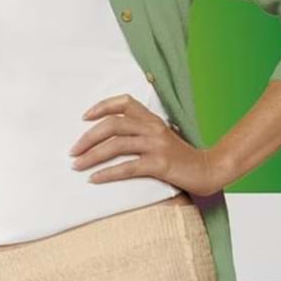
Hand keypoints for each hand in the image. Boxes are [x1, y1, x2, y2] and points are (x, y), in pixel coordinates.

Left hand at [71, 95, 227, 195]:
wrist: (208, 170)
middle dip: (88, 137)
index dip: (102, 106)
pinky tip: (93, 178)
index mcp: (152, 119)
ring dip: (91, 156)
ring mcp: (157, 145)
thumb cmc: (179, 157)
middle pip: (113, 124)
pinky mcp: (160, 164)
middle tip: (72, 151)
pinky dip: (107, 173)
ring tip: (76, 165)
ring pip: (116, 145)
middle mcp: (153, 128)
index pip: (124, 102)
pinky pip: (127, 167)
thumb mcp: (160, 138)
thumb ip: (139, 133)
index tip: (84, 117)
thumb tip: (105, 140)